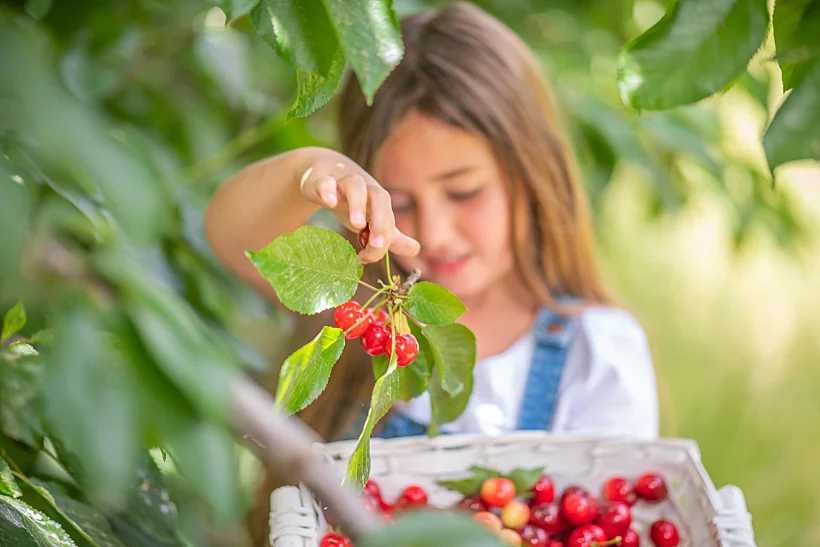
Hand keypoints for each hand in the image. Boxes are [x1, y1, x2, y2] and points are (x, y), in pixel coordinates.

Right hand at [300, 161, 419, 263]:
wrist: (324, 175)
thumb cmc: (352, 202)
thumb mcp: (371, 220)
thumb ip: (391, 236)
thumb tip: (415, 249)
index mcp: (379, 202)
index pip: (387, 221)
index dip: (382, 241)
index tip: (367, 259)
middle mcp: (365, 190)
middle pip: (380, 197)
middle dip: (380, 221)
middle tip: (375, 243)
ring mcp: (343, 183)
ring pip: (355, 186)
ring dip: (358, 204)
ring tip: (357, 225)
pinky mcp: (321, 181)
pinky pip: (325, 182)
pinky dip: (328, 190)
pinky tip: (329, 202)